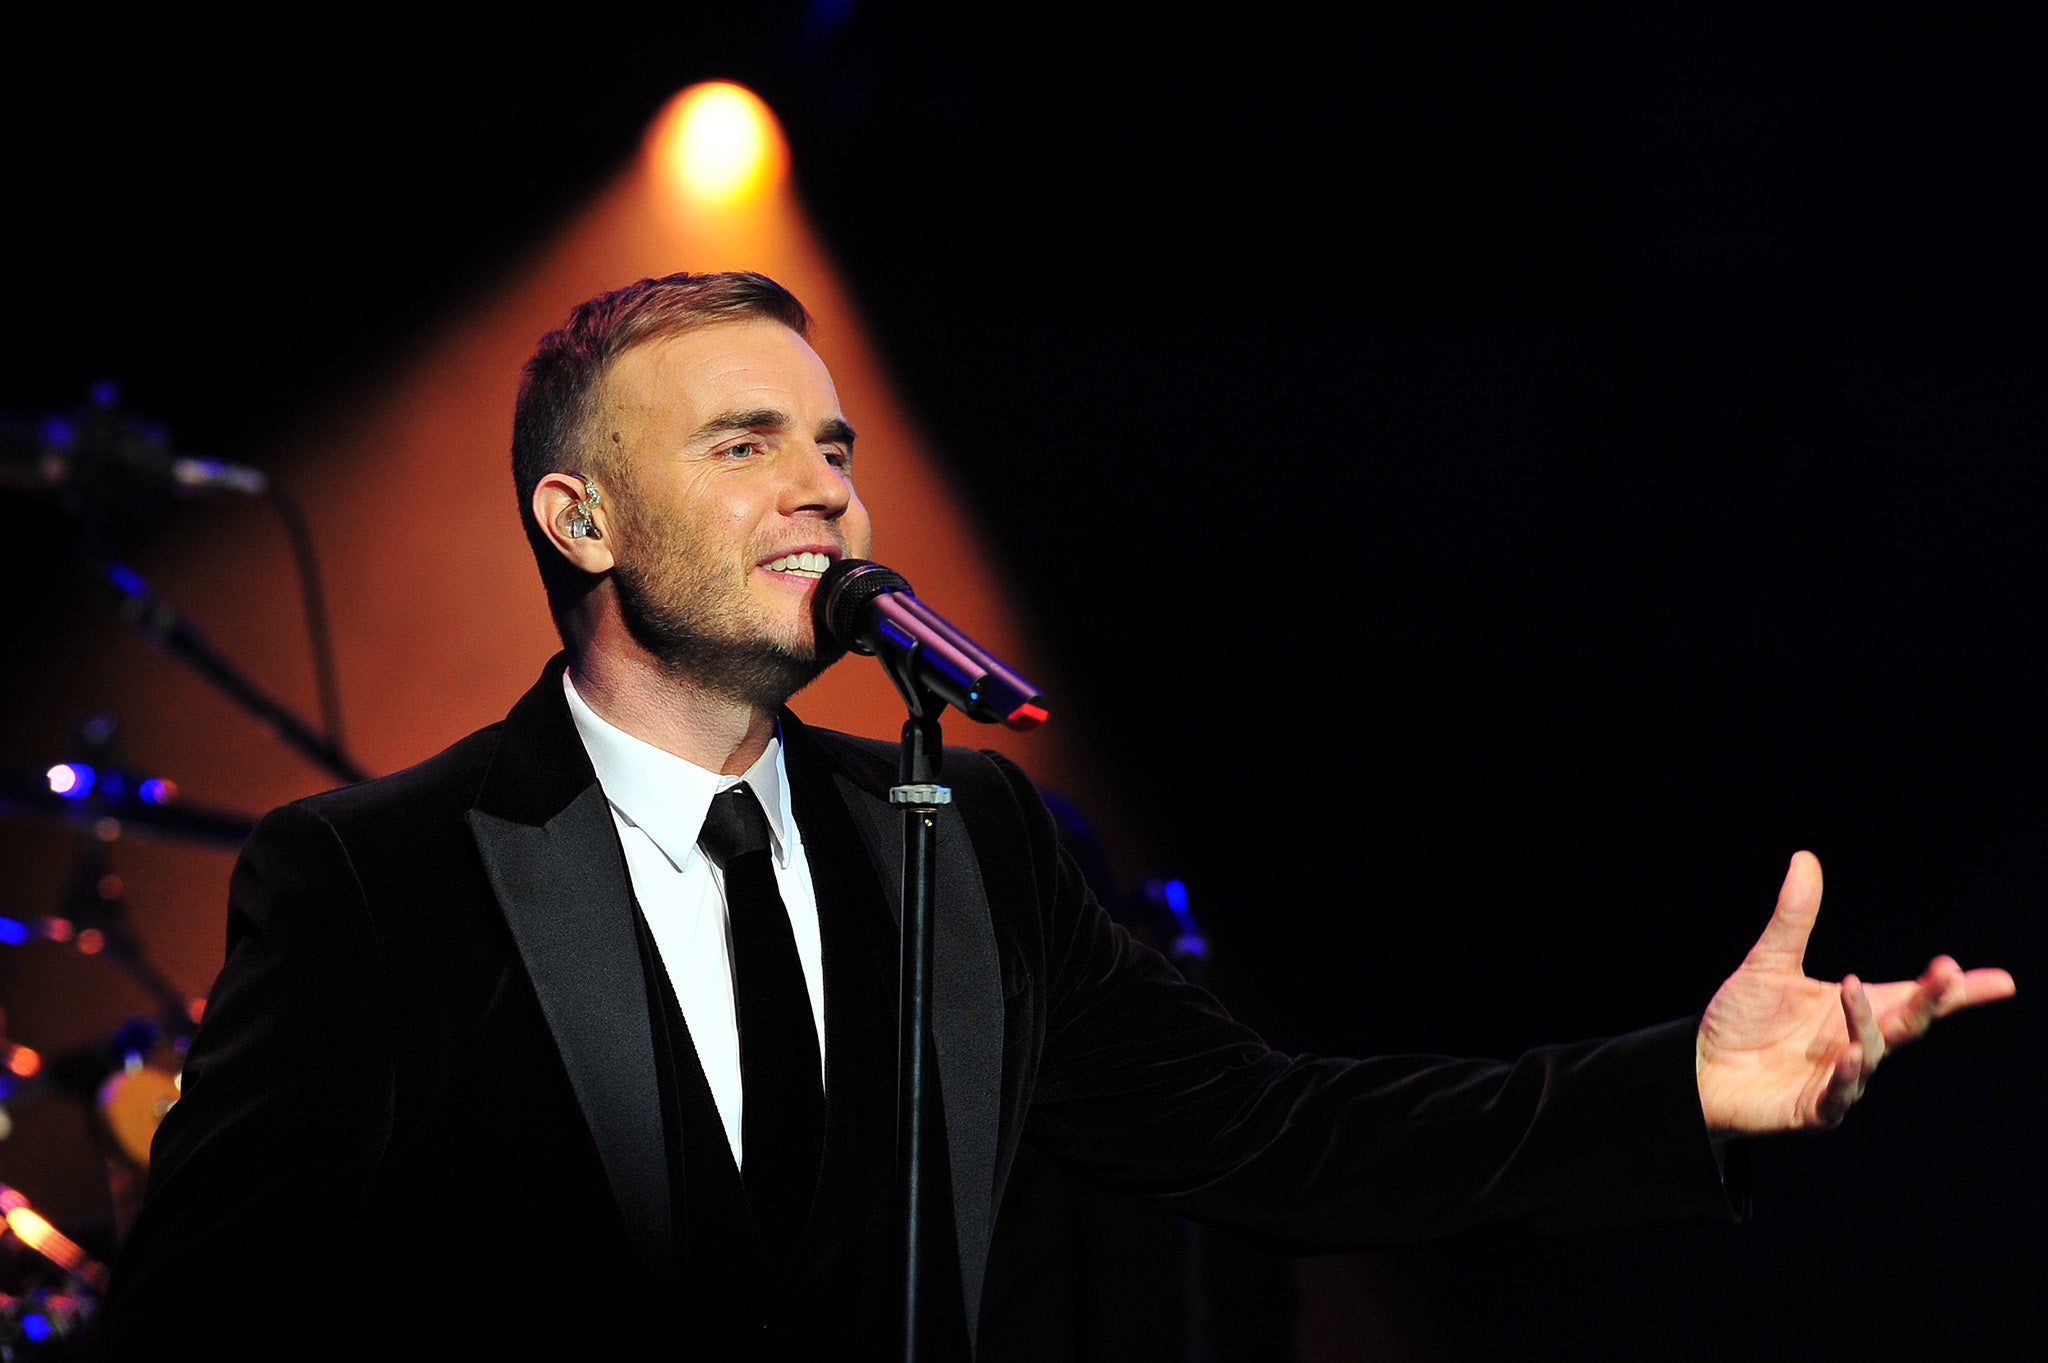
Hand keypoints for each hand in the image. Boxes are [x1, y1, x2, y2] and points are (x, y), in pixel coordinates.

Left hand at [1695, 851, 2015, 1133]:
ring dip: (1865, 1023)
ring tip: (1855, 989)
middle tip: (1948, 972)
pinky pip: (1837, 1096)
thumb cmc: (1741, 1021)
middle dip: (1928, 999)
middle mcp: (1856, 1045)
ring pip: (1868, 1052)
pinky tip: (1848, 1053)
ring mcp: (1839, 1080)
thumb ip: (1794, 918)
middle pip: (1904, 1022)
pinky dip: (1845, 1077)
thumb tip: (1805, 857)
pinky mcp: (1812, 1109)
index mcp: (1856, 1010)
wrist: (1696, 1069)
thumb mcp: (1768, 963)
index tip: (2000, 981)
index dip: (1956, 992)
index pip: (1915, 998)